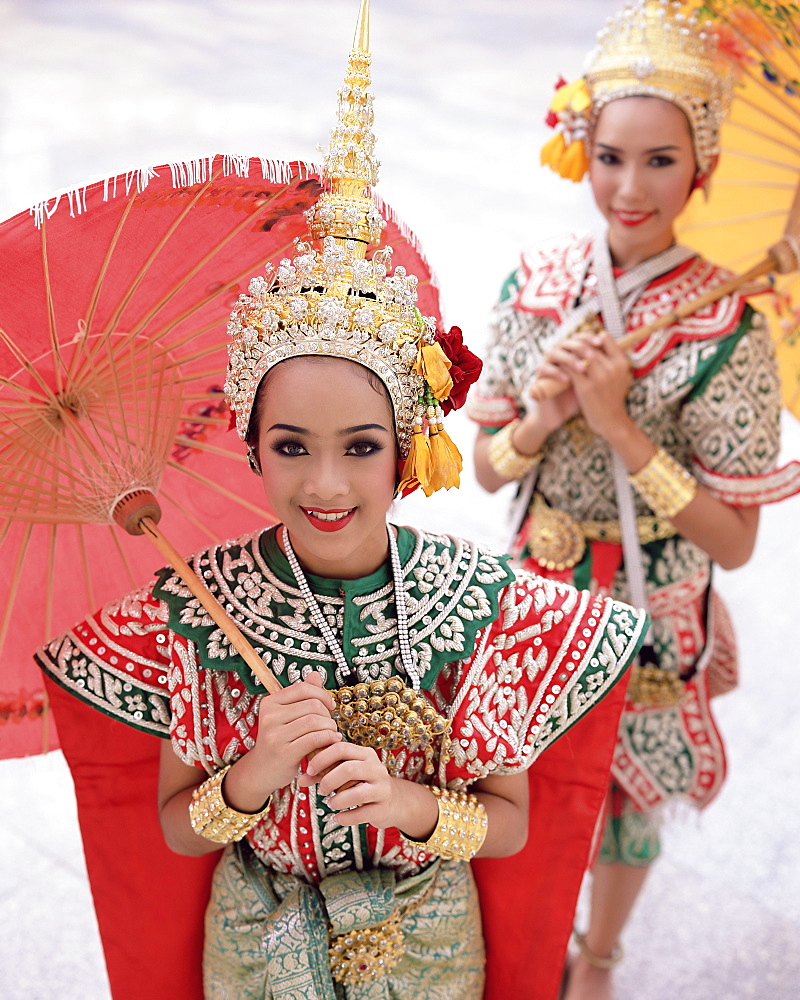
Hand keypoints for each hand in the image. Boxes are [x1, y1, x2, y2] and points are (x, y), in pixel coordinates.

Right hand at [223, 671, 340, 811]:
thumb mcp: (286, 716)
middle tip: (329, 724)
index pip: (303, 688)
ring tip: (331, 733)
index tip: (330, 704)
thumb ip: (302, 696)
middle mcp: (269, 716)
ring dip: (329, 727)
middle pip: (312, 705)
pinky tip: (332, 740)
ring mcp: (275, 735)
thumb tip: (316, 675)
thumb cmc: (279, 741)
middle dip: (327, 714)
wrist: (261, 770)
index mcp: (270, 702)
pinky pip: (314, 739)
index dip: (322, 694)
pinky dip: (328, 738)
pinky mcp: (284, 752)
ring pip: (314, 721)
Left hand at [299, 740, 431, 833]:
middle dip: (329, 780)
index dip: (321, 758)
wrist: (393, 801)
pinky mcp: (383, 808)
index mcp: (365, 754)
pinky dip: (346, 817)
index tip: (309, 770)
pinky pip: (362, 813)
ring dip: (338, 800)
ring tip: (330, 803)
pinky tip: (338, 818)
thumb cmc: (362, 784)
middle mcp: (376, 768)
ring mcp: (382, 788)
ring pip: (358, 793)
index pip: (341, 748)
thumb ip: (323, 773)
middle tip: (321, 790)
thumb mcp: (345, 774)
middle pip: (349, 768)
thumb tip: (301, 779)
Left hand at [542, 329, 632, 440]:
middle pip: (589, 345)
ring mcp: (599, 377)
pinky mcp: (586, 387)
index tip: (583, 343)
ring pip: (578, 355)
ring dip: (568, 353)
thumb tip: (601, 337)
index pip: (604, 337)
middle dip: (576, 345)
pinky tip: (558, 366)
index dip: (592, 338)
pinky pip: (570, 369)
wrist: (610, 421)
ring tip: (561, 354)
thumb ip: (613, 358)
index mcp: (621, 363)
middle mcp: (612, 368)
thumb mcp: (620, 376)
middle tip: (567, 347)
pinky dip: (563, 365)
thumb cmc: (613, 398)